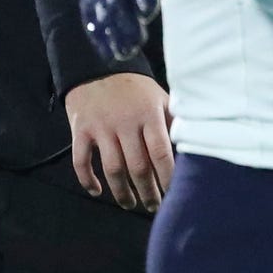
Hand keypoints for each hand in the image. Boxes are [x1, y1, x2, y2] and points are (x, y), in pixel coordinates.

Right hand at [65, 72, 175, 210]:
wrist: (96, 66)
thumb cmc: (135, 87)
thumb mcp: (160, 97)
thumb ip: (174, 121)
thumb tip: (191, 145)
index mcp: (149, 115)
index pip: (161, 152)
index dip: (167, 176)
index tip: (174, 192)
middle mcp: (125, 123)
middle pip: (138, 166)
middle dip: (148, 191)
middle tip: (154, 206)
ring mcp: (101, 128)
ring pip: (112, 168)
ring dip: (122, 191)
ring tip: (131, 204)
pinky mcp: (80, 130)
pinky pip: (81, 161)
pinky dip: (88, 179)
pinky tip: (97, 191)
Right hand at [75, 0, 226, 62]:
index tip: (149, 11)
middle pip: (117, 2)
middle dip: (126, 22)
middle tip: (137, 43)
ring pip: (103, 15)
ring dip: (112, 34)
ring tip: (125, 53)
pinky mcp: (89, 6)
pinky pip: (91, 22)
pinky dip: (98, 38)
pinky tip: (108, 55)